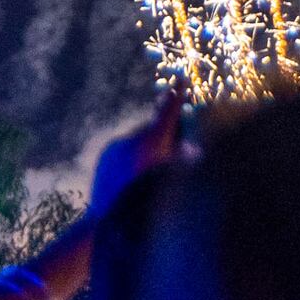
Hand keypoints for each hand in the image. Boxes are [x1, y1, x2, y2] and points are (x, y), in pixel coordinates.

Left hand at [85, 92, 187, 217]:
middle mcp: (132, 139)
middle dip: (164, 137)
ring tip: (149, 175)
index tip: (181, 78)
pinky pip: (124, 148)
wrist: (106, 221)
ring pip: (139, 139)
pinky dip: (133, 157)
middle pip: (155, 129)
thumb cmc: (145, 205)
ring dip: (148, 150)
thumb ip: (183, 161)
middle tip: (172, 154)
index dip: (176, 96)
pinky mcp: (106, 154)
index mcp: (151, 143)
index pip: (168, 113)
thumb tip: (192, 147)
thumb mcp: (169, 183)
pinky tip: (134, 178)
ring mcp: (116, 146)